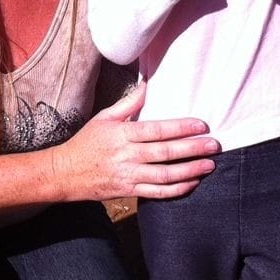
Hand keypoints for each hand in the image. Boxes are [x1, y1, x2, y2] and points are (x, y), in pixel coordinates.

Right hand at [52, 83, 216, 199]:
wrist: (65, 173)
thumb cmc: (86, 143)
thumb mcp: (104, 118)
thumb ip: (128, 104)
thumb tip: (147, 86)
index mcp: (122, 134)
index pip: (157, 130)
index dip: (181, 128)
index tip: (201, 125)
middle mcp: (126, 156)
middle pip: (165, 152)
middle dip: (193, 149)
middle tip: (214, 145)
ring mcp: (128, 176)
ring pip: (165, 175)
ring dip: (190, 170)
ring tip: (209, 165)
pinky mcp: (128, 192)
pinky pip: (157, 193)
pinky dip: (177, 189)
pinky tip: (192, 182)